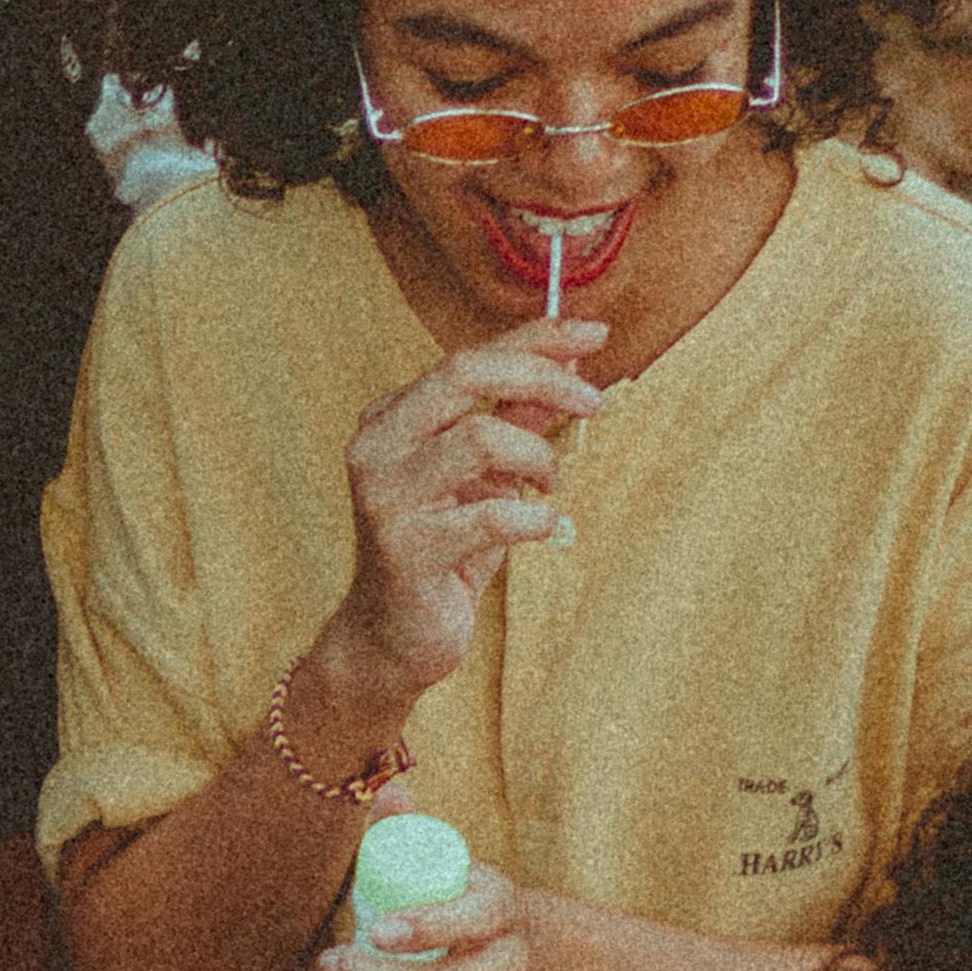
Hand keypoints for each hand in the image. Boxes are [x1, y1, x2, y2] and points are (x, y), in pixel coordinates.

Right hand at [323, 320, 605, 706]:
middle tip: (593, 401)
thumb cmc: (444, 550)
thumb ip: (518, 418)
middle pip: (463, 375)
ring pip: (479, 438)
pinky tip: (540, 528)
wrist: (392, 637)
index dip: (535, 338)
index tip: (594, 333)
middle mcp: (376, 448)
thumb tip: (571, 362)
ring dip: (538, 458)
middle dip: (541, 378)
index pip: (467, 357)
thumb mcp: (487, 477)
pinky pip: (491, 515)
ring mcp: (385, 499)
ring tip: (551, 486)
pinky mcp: (406, 550)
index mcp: (391, 419)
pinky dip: (534, 519)